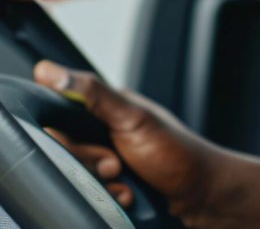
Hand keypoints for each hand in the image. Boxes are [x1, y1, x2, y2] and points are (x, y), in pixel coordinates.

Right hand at [34, 60, 259, 228]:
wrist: (201, 194)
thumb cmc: (176, 151)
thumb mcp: (131, 119)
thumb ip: (91, 94)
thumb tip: (48, 69)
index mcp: (107, 110)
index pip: (60, 122)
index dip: (68, 141)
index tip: (89, 145)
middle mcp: (106, 133)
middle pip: (68, 155)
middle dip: (91, 166)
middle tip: (117, 164)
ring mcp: (111, 161)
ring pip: (78, 179)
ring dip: (102, 186)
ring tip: (127, 182)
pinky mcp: (114, 187)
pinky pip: (93, 198)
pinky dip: (110, 199)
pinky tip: (130, 196)